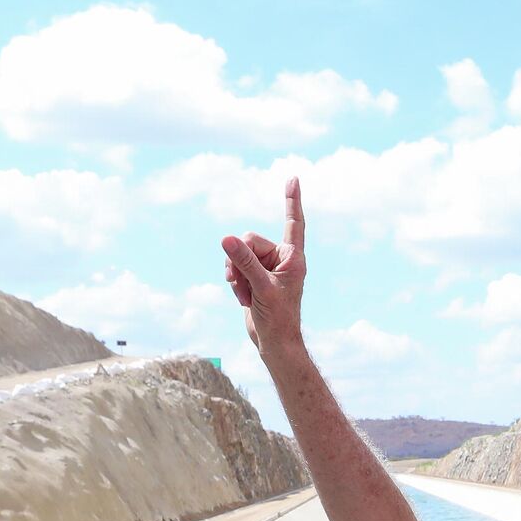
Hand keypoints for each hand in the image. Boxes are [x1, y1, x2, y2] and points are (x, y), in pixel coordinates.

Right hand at [221, 177, 306, 361]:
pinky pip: (234, 267)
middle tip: (244, 283)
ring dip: (235, 273)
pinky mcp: (254, 277)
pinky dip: (234, 282)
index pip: (293, 223)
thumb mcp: (260, 288)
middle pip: (249, 240)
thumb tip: (227, 238)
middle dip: (240, 260)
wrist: (274, 342)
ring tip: (244, 293)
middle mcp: (280, 259)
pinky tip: (241, 297)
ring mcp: (266, 268)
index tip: (293, 178)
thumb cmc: (277, 318)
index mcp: (292, 257)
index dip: (291, 201)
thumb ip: (244, 262)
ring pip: (238, 254)